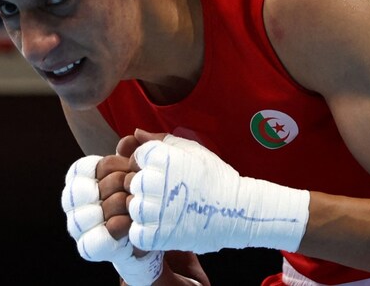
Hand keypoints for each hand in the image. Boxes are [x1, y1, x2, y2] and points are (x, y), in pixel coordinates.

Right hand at [61, 140, 163, 284]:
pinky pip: (106, 232)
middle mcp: (72, 200)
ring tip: (138, 209)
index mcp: (79, 178)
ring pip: (104, 208)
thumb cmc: (139, 199)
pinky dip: (122, 227)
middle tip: (141, 192)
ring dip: (127, 208)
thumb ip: (135, 152)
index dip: (119, 167)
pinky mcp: (89, 245)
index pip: (97, 166)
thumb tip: (134, 136)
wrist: (146, 236)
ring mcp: (78, 224)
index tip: (134, 172)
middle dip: (127, 187)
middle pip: (102, 185)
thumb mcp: (139, 171)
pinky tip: (132, 224)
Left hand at [125, 130, 309, 253]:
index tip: (164, 175)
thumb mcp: (192, 150)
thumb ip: (160, 140)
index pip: (134, 159)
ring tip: (165, 211)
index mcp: (160, 157)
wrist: (239, 212)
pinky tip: (162, 227)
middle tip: (166, 195)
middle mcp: (154, 181)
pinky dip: (145, 233)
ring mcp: (154, 210)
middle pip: (130, 183)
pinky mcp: (158, 235)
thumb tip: (135, 134)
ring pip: (131, 207)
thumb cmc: (215, 178)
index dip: (146, 167)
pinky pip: (135, 233)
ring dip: (144, 210)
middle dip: (144, 188)